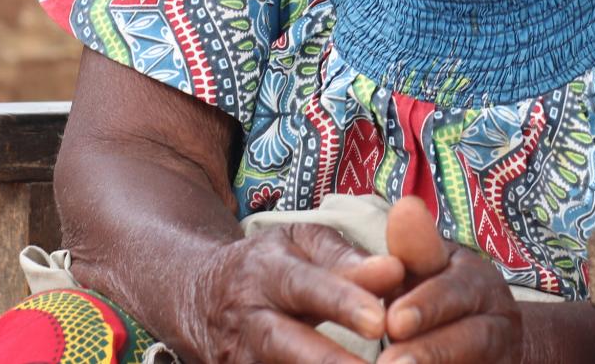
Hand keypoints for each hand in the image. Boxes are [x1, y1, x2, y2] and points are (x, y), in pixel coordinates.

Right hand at [191, 222, 405, 363]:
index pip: (304, 286)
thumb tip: (395, 269)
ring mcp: (241, 358)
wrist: (199, 296)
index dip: (340, 303)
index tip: (379, 321)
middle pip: (284, 343)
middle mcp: (249, 319)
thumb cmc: (269, 264)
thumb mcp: (300, 243)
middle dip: (329, 363)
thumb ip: (346, 257)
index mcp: (266, 272)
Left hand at [376, 197, 522, 363]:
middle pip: (472, 339)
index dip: (426, 307)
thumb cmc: (436, 294)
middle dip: (431, 351)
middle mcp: (498, 320)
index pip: (455, 291)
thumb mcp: (427, 268)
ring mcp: (503, 357)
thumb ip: (414, 248)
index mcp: (476, 281)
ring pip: (479, 361)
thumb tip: (405, 206)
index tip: (392, 322)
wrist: (490, 342)